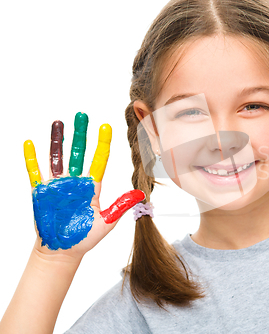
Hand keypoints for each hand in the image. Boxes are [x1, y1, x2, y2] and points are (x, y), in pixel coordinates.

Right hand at [23, 112, 144, 259]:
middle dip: (81, 134)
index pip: (98, 160)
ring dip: (57, 141)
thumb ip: (121, 206)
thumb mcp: (107, 221)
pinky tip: (30, 143)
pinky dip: (31, 158)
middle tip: (83, 115)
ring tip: (58, 122)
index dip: (102, 144)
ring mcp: (57, 186)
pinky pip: (35, 172)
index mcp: (91, 187)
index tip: (106, 127)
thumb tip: (141, 194)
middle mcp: (75, 182)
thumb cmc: (85, 237)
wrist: (63, 251)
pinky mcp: (41, 193)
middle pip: (78, 153)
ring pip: (57, 157)